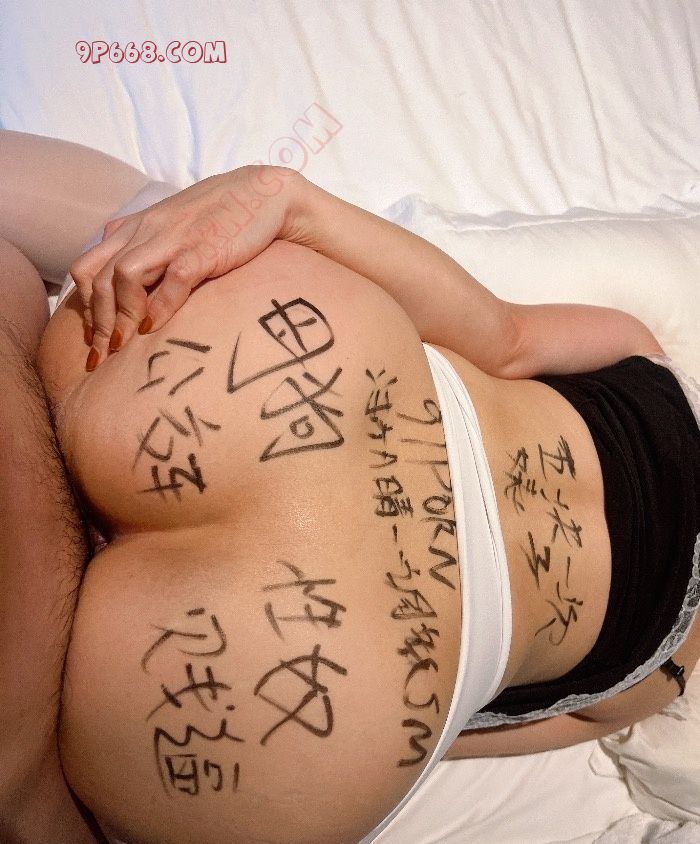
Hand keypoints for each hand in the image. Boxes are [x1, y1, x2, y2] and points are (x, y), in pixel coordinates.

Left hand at [70, 165, 300, 369]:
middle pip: (98, 277)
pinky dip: (158, 307)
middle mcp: (146, 230)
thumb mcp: (174, 229)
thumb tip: (133, 287)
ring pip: (123, 276)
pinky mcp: (203, 249)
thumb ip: (149, 249)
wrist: (264, 194)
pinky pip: (171, 281)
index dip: (85, 307)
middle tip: (101, 357)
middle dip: (97, 323)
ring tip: (124, 346)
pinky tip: (154, 329)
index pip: (88, 267)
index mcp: (136, 227)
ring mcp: (173, 238)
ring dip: (119, 316)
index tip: (94, 339)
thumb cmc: (222, 216)